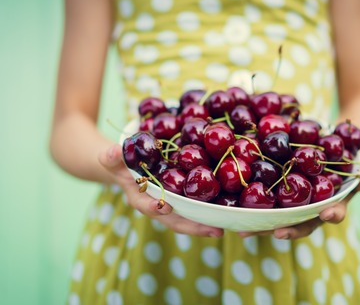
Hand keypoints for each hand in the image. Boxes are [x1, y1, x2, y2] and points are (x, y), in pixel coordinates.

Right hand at [98, 144, 223, 236]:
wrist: (128, 167)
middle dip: (193, 227)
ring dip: (205, 223)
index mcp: (139, 198)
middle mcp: (157, 206)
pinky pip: (195, 207)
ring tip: (223, 227)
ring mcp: (171, 205)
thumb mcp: (113, 158)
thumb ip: (111, 157)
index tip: (165, 207)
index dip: (155, 208)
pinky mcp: (182, 199)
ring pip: (188, 217)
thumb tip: (113, 151)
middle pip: (175, 220)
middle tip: (213, 230)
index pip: (147, 206)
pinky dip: (209, 210)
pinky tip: (225, 210)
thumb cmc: (121, 163)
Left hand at [239, 166, 359, 239]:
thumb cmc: (341, 172)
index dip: (331, 214)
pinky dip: (250, 213)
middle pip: (299, 225)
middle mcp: (309, 213)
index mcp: (330, 206)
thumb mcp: (353, 173)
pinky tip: (234, 216)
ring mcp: (291, 211)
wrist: (324, 168)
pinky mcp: (275, 203)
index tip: (327, 213)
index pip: (333, 213)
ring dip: (262, 227)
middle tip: (278, 232)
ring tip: (245, 230)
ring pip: (276, 221)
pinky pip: (262, 210)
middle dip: (289, 230)